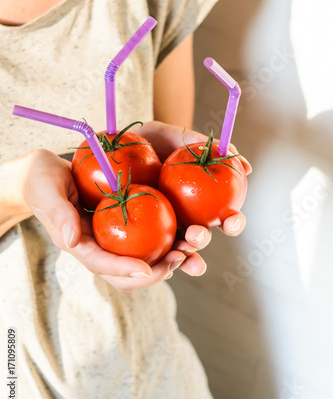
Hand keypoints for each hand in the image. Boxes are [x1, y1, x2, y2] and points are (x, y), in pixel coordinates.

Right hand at [15, 149, 195, 291]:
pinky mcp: (120, 228)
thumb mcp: (47, 191)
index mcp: (78, 244)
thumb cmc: (41, 181)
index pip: (101, 264)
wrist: (43, 175)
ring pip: (140, 261)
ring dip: (166, 261)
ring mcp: (110, 240)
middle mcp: (97, 248)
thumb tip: (72, 240)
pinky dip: (165, 242)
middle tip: (180, 259)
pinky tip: (184, 231)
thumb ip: (58, 214)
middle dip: (154, 272)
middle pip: (126, 274)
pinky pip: (144, 241)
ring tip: (190, 250)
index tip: (147, 269)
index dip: (123, 270)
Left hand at [129, 121, 251, 276]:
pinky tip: (153, 260)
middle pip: (200, 238)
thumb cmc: (160, 139)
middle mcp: (187, 218)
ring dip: (182, 256)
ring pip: (177, 249)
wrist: (125, 141)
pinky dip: (155, 258)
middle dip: (201, 241)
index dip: (233, 223)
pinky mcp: (143, 231)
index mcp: (205, 203)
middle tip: (195, 233)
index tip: (231, 219)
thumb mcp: (184, 138)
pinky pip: (150, 250)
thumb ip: (212, 149)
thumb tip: (246, 168)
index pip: (226, 218)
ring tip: (177, 252)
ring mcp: (165, 226)